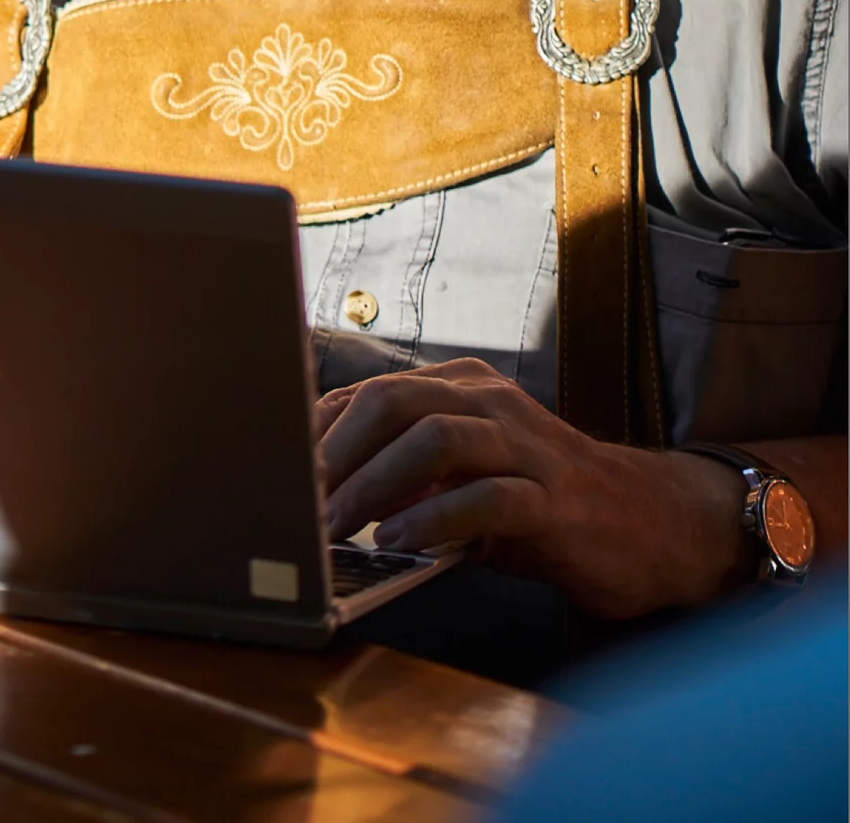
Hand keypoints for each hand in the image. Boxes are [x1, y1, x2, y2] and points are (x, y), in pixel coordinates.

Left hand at [316, 357, 749, 618]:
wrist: (654, 527)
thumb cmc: (540, 504)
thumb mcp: (464, 478)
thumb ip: (405, 475)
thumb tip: (321, 495)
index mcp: (460, 388)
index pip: (369, 394)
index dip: (316, 431)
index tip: (277, 472)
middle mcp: (490, 402)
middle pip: (393, 401)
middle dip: (335, 452)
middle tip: (298, 501)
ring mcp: (527, 446)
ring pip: (435, 438)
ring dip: (374, 484)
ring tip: (335, 524)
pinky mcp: (557, 499)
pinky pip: (489, 497)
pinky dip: (435, 518)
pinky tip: (399, 543)